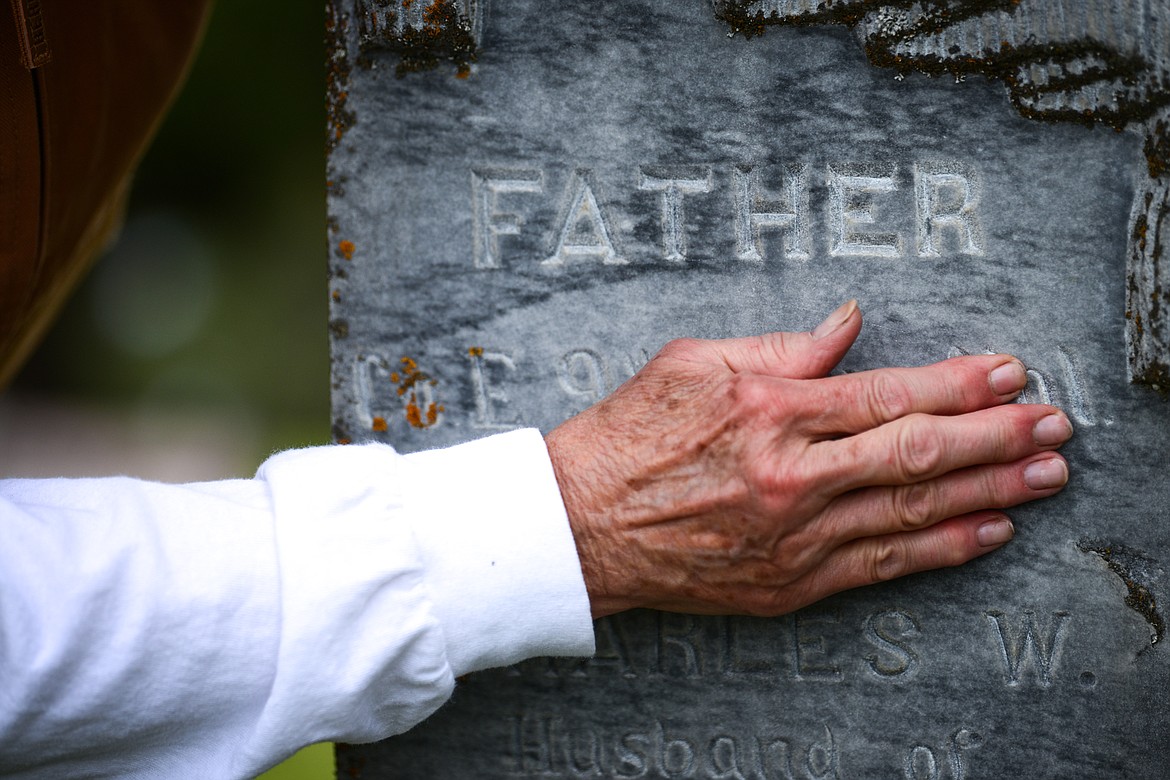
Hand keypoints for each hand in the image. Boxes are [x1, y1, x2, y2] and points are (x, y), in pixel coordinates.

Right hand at [545, 301, 1071, 618]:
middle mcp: (791, 476)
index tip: (1011, 373)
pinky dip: (941, 551)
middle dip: (998, 437)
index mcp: (770, 410)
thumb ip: (783, 346)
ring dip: (991, 493)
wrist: (580, 523)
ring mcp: (793, 536)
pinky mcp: (787, 583)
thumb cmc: (630, 433)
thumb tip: (849, 324)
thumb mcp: (695, 361)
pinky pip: (881, 567)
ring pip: (913, 513)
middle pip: (919, 454)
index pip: (889, 393)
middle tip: (1057, 425)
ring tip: (1046, 476)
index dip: (960, 383)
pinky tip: (988, 533)